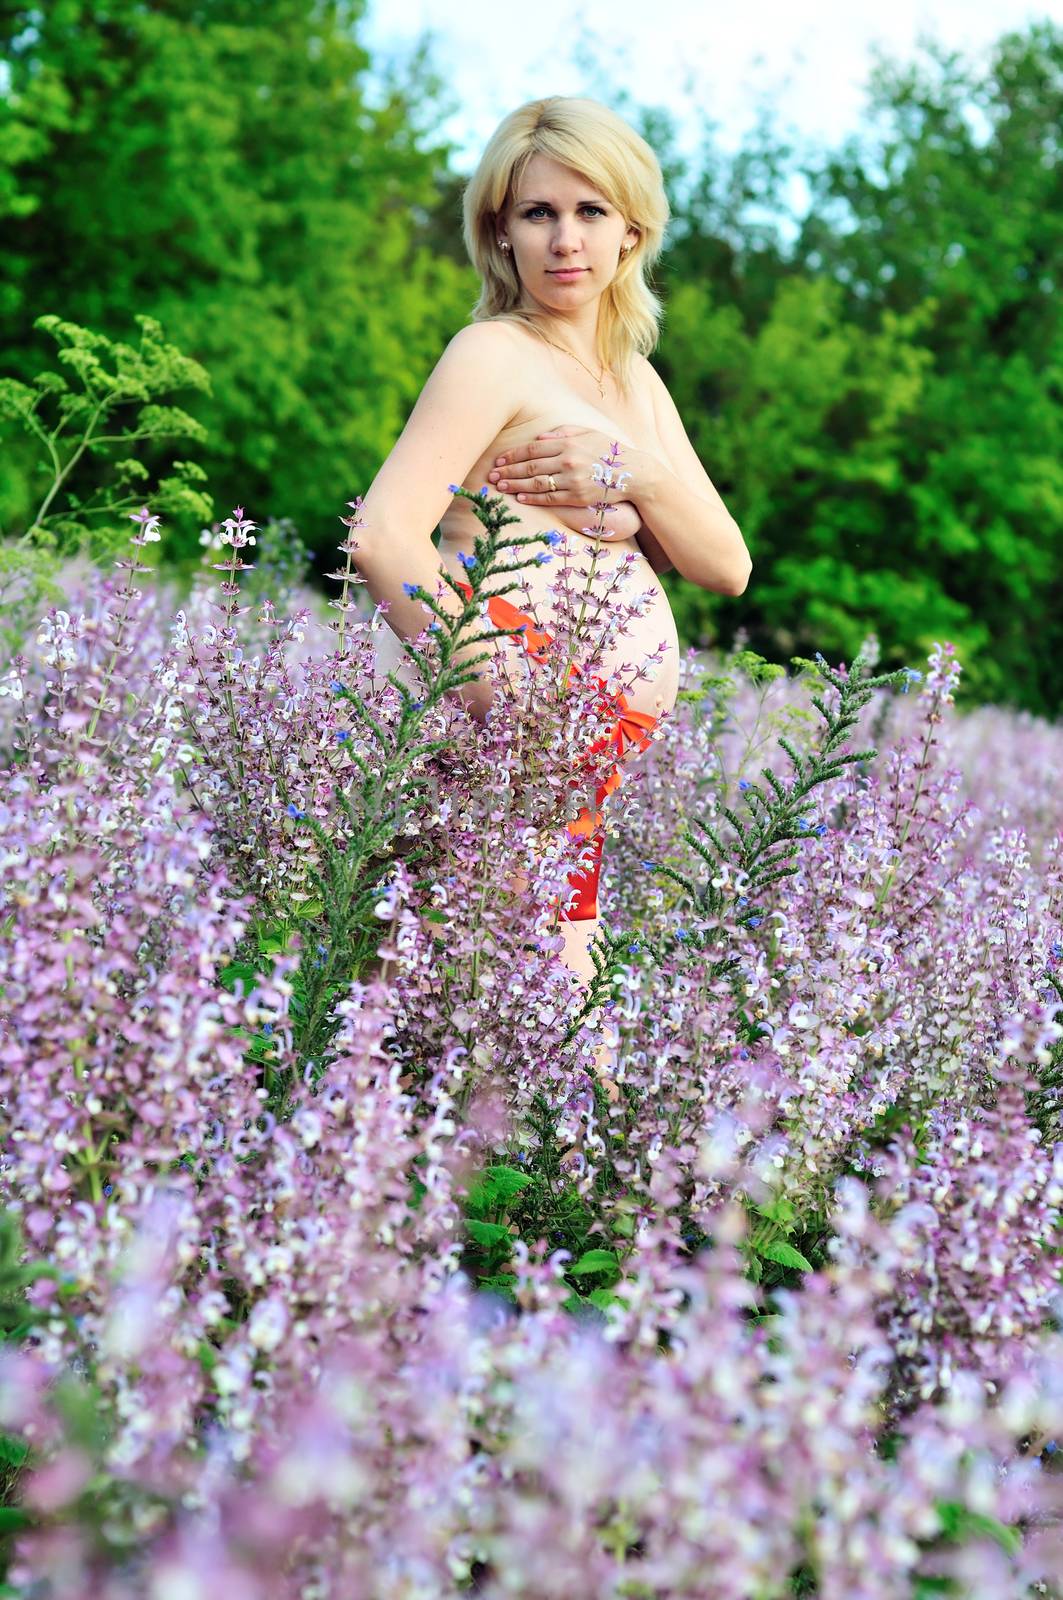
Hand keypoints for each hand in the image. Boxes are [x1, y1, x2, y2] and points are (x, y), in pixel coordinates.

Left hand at [487, 426, 634, 505]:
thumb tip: (539, 437)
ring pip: (537, 483)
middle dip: (508, 470)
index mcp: (568, 443)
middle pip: (530, 466)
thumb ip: (563, 432)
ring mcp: (572, 480)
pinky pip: (550, 498)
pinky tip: (520, 497)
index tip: (499, 459)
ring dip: (515, 485)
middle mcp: (568, 460)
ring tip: (499, 486)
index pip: (533, 448)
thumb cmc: (609, 451)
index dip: (513, 454)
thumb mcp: (588, 433)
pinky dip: (533, 498)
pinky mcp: (577, 496)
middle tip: (491, 474)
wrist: (632, 473)